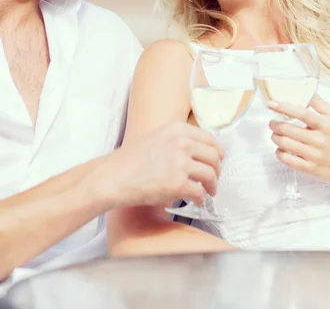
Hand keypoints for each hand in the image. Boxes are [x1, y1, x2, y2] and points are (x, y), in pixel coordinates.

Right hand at [105, 122, 223, 207]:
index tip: (217, 161)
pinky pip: (200, 192)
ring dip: (212, 186)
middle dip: (217, 170)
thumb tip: (200, 151)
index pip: (210, 139)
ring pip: (211, 175)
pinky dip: (201, 198)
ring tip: (209, 192)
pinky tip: (196, 201)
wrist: (112, 177)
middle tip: (214, 179)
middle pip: (214, 156)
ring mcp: (180, 163)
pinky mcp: (177, 184)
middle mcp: (181, 143)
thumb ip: (178, 139)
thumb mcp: (156, 137)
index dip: (217, 152)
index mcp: (177, 129)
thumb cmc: (130, 160)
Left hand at [268, 95, 329, 191]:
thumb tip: (305, 88)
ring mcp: (314, 155)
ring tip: (276, 134)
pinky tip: (281, 148)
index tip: (271, 104)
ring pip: (285, 144)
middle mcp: (319, 140)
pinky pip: (287, 160)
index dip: (284, 108)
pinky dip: (279, 152)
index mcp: (326, 125)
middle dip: (275, 124)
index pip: (302, 113)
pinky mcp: (309, 169)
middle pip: (288, 130)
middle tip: (272, 122)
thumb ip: (319, 103)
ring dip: (275, 137)